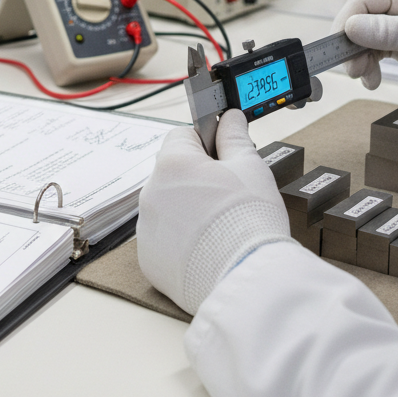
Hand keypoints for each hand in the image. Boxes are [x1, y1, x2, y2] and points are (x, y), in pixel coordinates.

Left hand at [137, 110, 291, 314]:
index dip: (206, 143)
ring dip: (188, 210)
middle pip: (174, 172)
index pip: (182, 135)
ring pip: (168, 207)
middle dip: (198, 178)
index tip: (224, 157)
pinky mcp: (149, 259)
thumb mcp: (251, 166)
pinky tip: (209, 249)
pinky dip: (182, 241)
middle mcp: (151, 193)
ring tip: (221, 227)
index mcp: (172, 163)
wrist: (244, 277)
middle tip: (229, 196)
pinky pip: (164, 240)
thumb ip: (235, 137)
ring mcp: (146, 229)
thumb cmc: (248, 219)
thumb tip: (230, 119)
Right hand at [331, 0, 397, 113]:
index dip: (347, 22)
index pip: (364, 0)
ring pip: (364, 39)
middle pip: (360, 21)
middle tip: (352, 68)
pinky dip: (369, 67)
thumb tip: (352, 26)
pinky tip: (373, 79)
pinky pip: (374, 54)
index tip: (339, 45)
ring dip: (359, 59)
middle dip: (352, 45)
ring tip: (365, 76)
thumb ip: (388, 31)